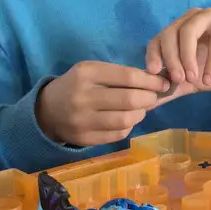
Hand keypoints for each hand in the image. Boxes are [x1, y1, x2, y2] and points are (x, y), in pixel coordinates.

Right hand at [35, 62, 171, 147]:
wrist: (48, 111)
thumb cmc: (76, 85)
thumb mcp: (92, 71)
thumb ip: (119, 74)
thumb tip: (155, 82)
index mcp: (86, 74)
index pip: (128, 76)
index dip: (150, 80)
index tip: (162, 83)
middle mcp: (83, 97)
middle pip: (130, 100)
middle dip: (149, 98)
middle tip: (154, 97)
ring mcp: (83, 121)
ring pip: (126, 120)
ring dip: (141, 114)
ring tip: (141, 108)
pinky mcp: (85, 139)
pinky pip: (118, 134)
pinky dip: (129, 126)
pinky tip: (127, 119)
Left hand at [145, 9, 210, 93]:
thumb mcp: (191, 82)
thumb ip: (171, 88)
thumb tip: (147, 104)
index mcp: (180, 28)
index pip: (159, 37)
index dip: (154, 54)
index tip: (154, 73)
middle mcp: (193, 18)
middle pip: (171, 32)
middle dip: (171, 58)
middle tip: (178, 80)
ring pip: (189, 31)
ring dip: (187, 56)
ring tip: (193, 79)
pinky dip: (210, 61)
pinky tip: (209, 79)